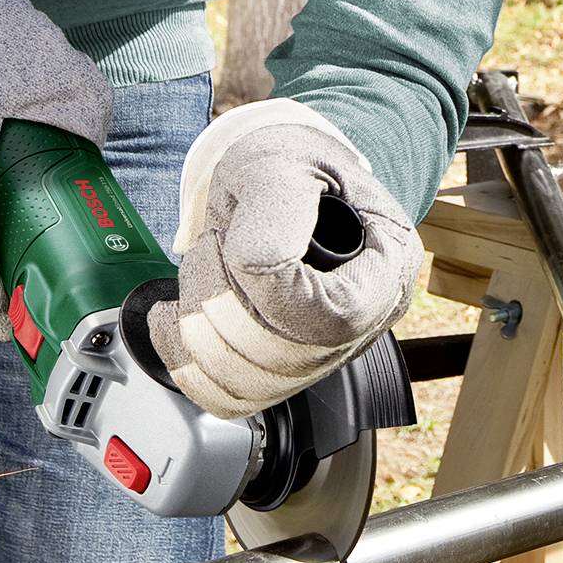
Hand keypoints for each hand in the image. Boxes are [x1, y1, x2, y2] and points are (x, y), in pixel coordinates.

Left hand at [145, 100, 423, 417]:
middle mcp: (369, 316)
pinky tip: (174, 320)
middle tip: (208, 247)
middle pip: (290, 357)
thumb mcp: (280, 163)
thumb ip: (276, 210)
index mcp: (388, 262)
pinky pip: (236, 399)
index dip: (267, 291)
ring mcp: (331, 349)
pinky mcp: (290, 367)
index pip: (332, 315)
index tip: (231, 241)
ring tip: (200, 273)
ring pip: (257, 384)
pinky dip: (187, 365)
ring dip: (202, 330)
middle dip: (222, 303)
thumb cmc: (288, 164)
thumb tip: (257, 269)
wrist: (282, 174)